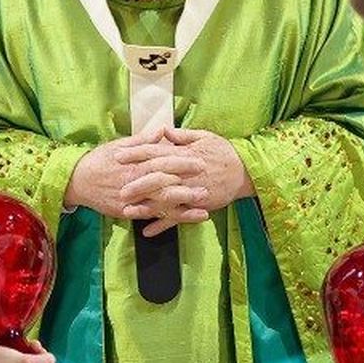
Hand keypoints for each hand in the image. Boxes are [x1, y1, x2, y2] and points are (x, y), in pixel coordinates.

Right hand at [66, 130, 206, 221]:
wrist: (77, 181)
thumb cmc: (99, 160)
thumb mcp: (119, 145)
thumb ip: (143, 140)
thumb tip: (163, 130)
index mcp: (134, 163)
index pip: (162, 162)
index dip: (182, 162)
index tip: (200, 161)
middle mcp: (134, 182)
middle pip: (164, 185)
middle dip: (187, 186)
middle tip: (207, 186)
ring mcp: (131, 199)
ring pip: (160, 204)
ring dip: (183, 206)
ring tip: (203, 207)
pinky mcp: (127, 212)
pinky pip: (150, 216)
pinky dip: (167, 220)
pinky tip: (182, 220)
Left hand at [119, 128, 251, 237]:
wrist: (245, 171)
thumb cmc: (224, 152)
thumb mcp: (204, 137)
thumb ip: (182, 136)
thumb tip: (163, 131)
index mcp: (183, 155)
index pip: (155, 152)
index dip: (136, 153)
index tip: (118, 155)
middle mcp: (184, 174)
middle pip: (156, 178)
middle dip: (136, 183)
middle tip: (118, 188)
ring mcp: (190, 192)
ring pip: (164, 200)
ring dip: (145, 207)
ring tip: (126, 211)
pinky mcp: (197, 206)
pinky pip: (177, 218)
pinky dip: (162, 226)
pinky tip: (146, 231)